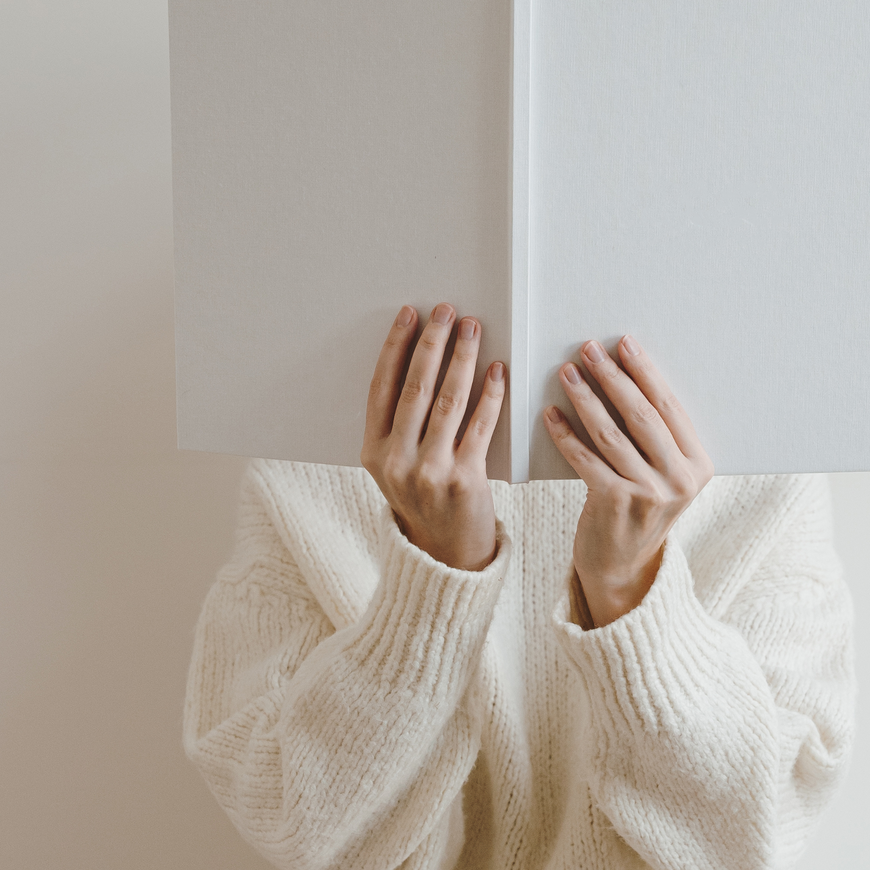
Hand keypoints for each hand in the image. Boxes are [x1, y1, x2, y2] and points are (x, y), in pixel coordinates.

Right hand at [361, 304, 506, 570]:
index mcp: (373, 453)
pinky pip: (480, 426)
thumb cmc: (423, 503)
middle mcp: (396, 461)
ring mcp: (429, 472)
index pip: (382, 387)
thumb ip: (399, 426)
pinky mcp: (464, 481)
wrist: (445, 558)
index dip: (395, 347)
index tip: (410, 315)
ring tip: (471, 329)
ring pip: (448, 401)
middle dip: (432, 343)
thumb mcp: (394, 469)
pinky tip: (497, 371)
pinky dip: (490, 395)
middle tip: (446, 311)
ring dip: (462, 358)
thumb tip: (419, 361)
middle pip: (415, 387)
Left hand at [543, 335, 712, 626]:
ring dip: (586, 398)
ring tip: (568, 372)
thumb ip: (658, 439)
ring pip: (612, 433)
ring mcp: (649, 493)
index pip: (669, 407)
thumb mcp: (665, 477)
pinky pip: (586, 459)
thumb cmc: (638, 509)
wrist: (623, 566)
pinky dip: (566, 434)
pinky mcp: (615, 503)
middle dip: (614, 376)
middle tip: (590, 348)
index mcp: (698, 465)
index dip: (645, 372)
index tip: (624, 344)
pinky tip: (550, 414)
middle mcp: (679, 479)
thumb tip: (628, 377)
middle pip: (642, 415)